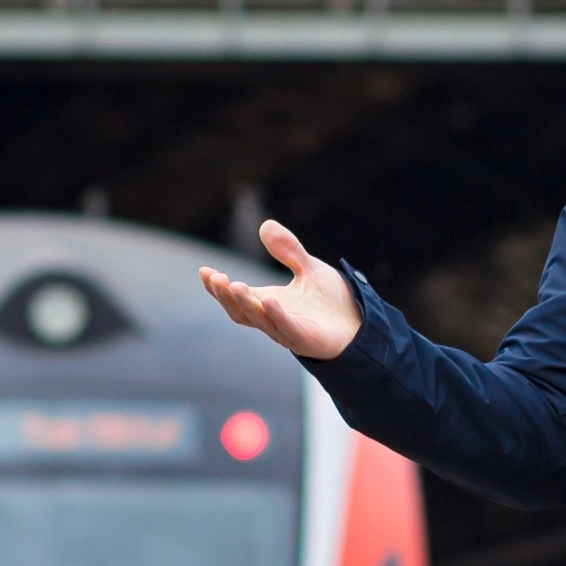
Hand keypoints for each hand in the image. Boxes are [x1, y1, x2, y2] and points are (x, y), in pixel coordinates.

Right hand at [197, 220, 361, 361]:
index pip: (235, 297)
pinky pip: (288, 329)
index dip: (217, 287)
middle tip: (215, 278)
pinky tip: (270, 299)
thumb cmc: (332, 304)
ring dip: (245, 304)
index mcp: (268, 304)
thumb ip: (289, 250)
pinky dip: (277, 315)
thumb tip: (265, 225)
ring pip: (260, 321)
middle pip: (240, 312)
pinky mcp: (307, 340)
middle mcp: (273, 319)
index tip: (203, 270)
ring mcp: (289, 332)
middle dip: (225, 296)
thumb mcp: (309, 269)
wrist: (361, 326)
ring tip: (235, 285)